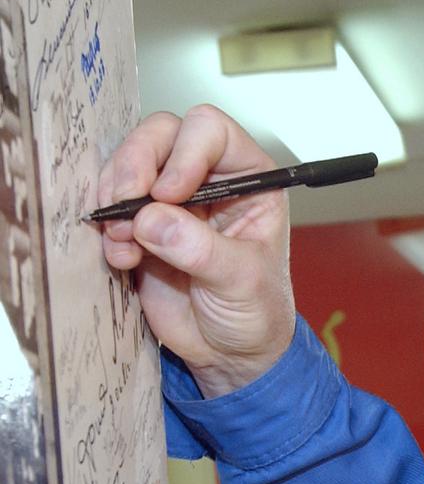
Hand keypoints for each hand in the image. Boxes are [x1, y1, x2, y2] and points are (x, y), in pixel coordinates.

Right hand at [96, 105, 296, 396]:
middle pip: (159, 135)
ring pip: (128, 165)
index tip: (168, 193)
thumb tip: (151, 218)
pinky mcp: (142, 226)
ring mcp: (171, 200)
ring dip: (115, 197)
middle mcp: (208, 179)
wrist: (229, 352)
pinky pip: (111, 206)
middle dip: (134, 165)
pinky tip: (123, 260)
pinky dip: (107, 229)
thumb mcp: (241, 282)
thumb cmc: (255, 312)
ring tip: (123, 240)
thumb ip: (200, 249)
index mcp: (249, 179)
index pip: (210, 131)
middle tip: (124, 204)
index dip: (183, 152)